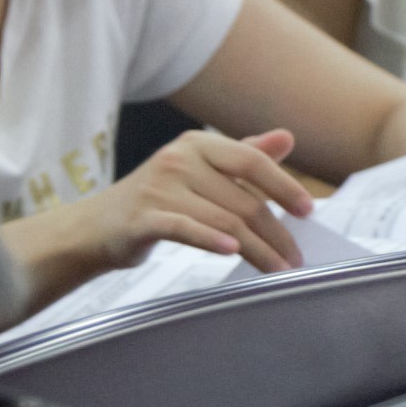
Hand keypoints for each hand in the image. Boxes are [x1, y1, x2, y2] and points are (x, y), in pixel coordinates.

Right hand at [101, 126, 319, 271]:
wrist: (97, 226)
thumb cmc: (157, 199)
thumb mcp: (200, 170)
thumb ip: (244, 155)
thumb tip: (287, 137)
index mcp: (198, 144)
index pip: (252, 162)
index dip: (284, 186)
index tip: (308, 212)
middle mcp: (179, 160)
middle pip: (243, 201)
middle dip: (276, 234)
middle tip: (296, 259)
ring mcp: (159, 188)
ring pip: (224, 222)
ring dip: (257, 250)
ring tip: (279, 269)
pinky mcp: (143, 218)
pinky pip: (185, 229)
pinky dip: (211, 241)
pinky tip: (232, 253)